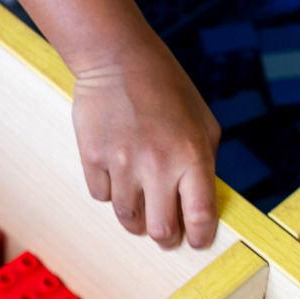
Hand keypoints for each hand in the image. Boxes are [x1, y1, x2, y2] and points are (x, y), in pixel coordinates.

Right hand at [70, 39, 219, 248]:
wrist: (118, 57)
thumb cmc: (166, 88)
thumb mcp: (203, 121)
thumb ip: (206, 163)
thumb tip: (202, 204)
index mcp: (192, 155)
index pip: (200, 217)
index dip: (200, 238)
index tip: (196, 242)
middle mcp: (158, 164)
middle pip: (161, 231)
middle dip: (166, 237)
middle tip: (166, 234)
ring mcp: (122, 163)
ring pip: (128, 219)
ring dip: (137, 219)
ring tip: (141, 205)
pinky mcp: (93, 158)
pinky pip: (102, 196)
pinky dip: (111, 192)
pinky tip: (118, 172)